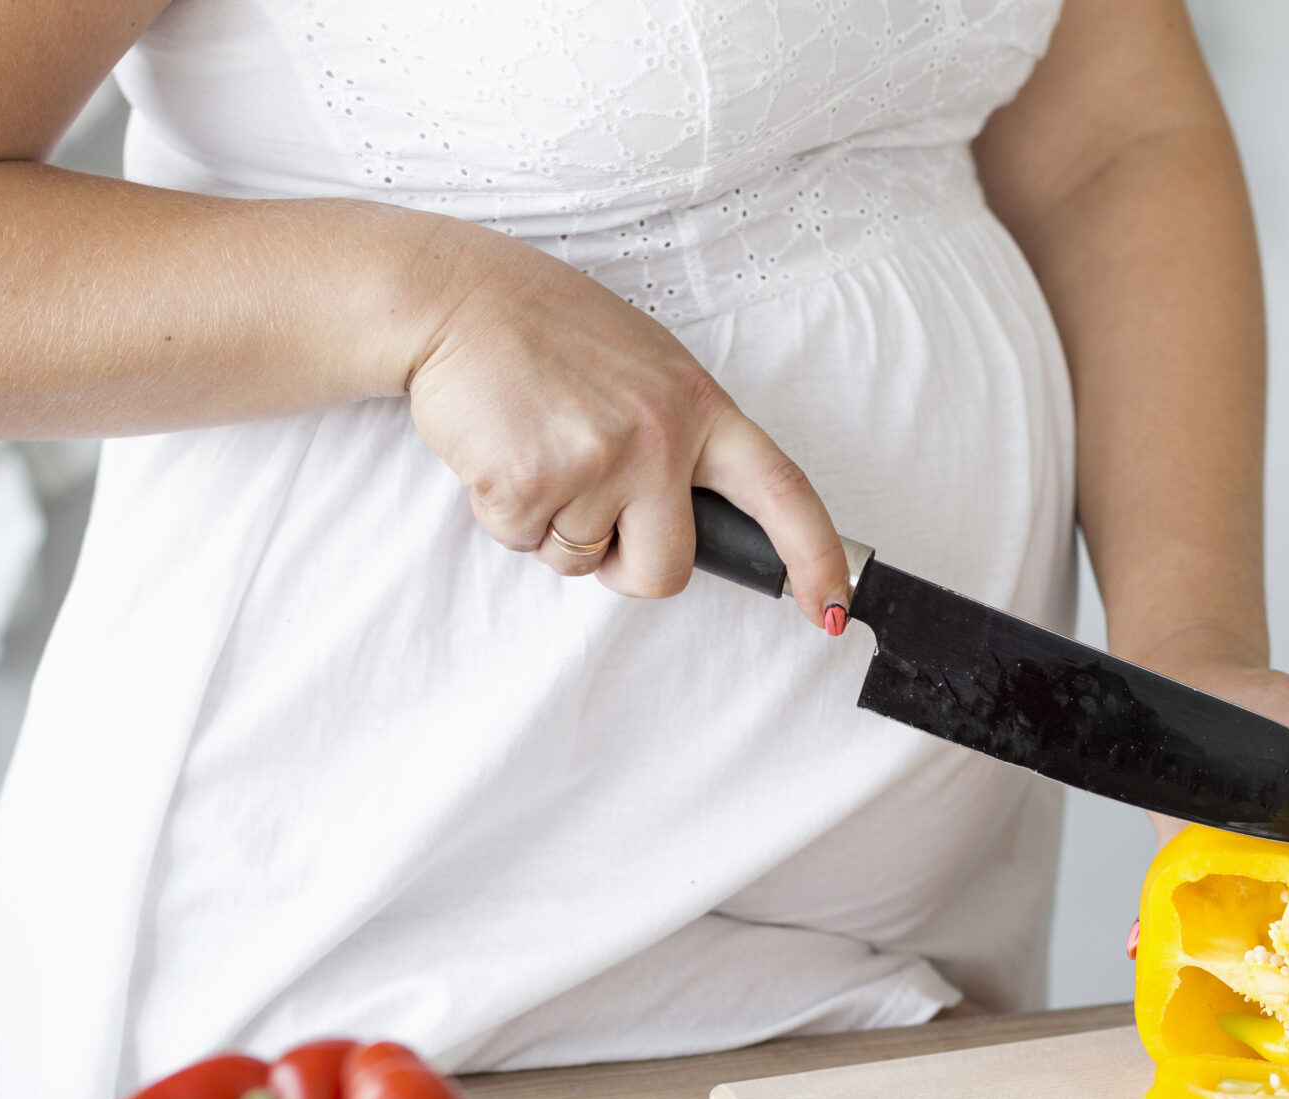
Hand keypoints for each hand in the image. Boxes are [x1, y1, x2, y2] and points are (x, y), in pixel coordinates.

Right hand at [404, 225, 850, 622]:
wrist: (457, 299)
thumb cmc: (548, 332)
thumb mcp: (646, 368)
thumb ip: (680, 437)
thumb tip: (689, 516)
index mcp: (700, 407)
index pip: (782, 493)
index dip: (816, 557)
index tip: (831, 608)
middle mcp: (660, 437)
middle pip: (667, 570)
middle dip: (624, 565)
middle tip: (587, 511)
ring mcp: (599, 462)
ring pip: (582, 561)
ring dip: (552, 526)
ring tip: (536, 447)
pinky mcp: (533, 482)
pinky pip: (524, 544)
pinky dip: (505, 514)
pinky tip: (501, 450)